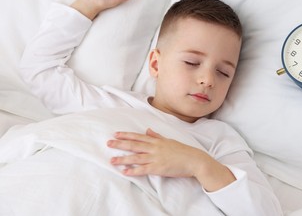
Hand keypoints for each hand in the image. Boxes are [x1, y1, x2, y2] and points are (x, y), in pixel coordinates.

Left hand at [107, 128, 235, 190]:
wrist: (193, 160)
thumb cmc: (182, 150)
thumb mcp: (169, 140)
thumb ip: (157, 136)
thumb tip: (148, 130)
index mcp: (157, 141)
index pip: (138, 137)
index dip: (126, 135)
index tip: (116, 134)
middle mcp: (154, 148)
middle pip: (134, 145)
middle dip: (120, 144)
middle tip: (108, 143)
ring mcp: (156, 158)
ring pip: (136, 157)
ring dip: (123, 159)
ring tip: (112, 160)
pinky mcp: (158, 168)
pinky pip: (143, 170)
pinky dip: (134, 171)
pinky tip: (125, 172)